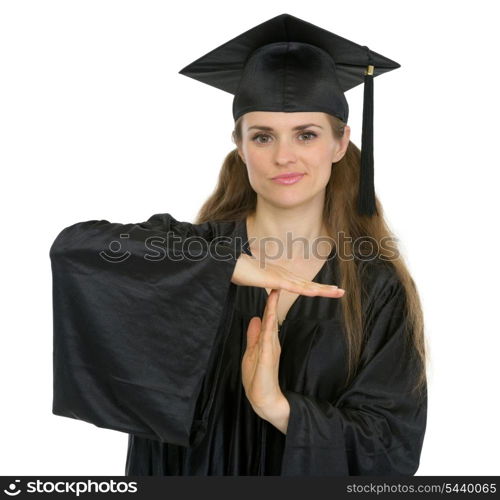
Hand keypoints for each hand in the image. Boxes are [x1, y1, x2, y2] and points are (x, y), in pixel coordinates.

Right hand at [231, 252, 344, 297]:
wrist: (228, 263)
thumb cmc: (240, 270)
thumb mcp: (256, 279)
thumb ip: (266, 282)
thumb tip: (271, 286)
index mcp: (281, 276)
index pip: (303, 285)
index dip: (317, 288)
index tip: (331, 291)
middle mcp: (283, 275)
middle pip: (308, 284)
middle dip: (325, 289)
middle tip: (342, 292)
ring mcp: (278, 277)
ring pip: (304, 285)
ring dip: (321, 289)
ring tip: (337, 292)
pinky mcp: (272, 279)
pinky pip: (290, 286)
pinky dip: (304, 289)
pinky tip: (314, 292)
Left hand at [241, 288, 283, 413]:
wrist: (265, 399)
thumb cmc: (258, 378)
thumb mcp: (251, 352)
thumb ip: (254, 336)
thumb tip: (254, 319)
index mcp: (267, 341)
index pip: (268, 319)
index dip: (269, 304)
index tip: (271, 289)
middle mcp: (271, 342)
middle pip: (272, 318)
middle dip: (273, 302)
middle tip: (277, 283)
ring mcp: (270, 349)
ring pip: (272, 325)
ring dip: (272, 310)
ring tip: (275, 294)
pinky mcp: (268, 357)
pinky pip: (268, 338)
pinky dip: (269, 326)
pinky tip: (269, 316)